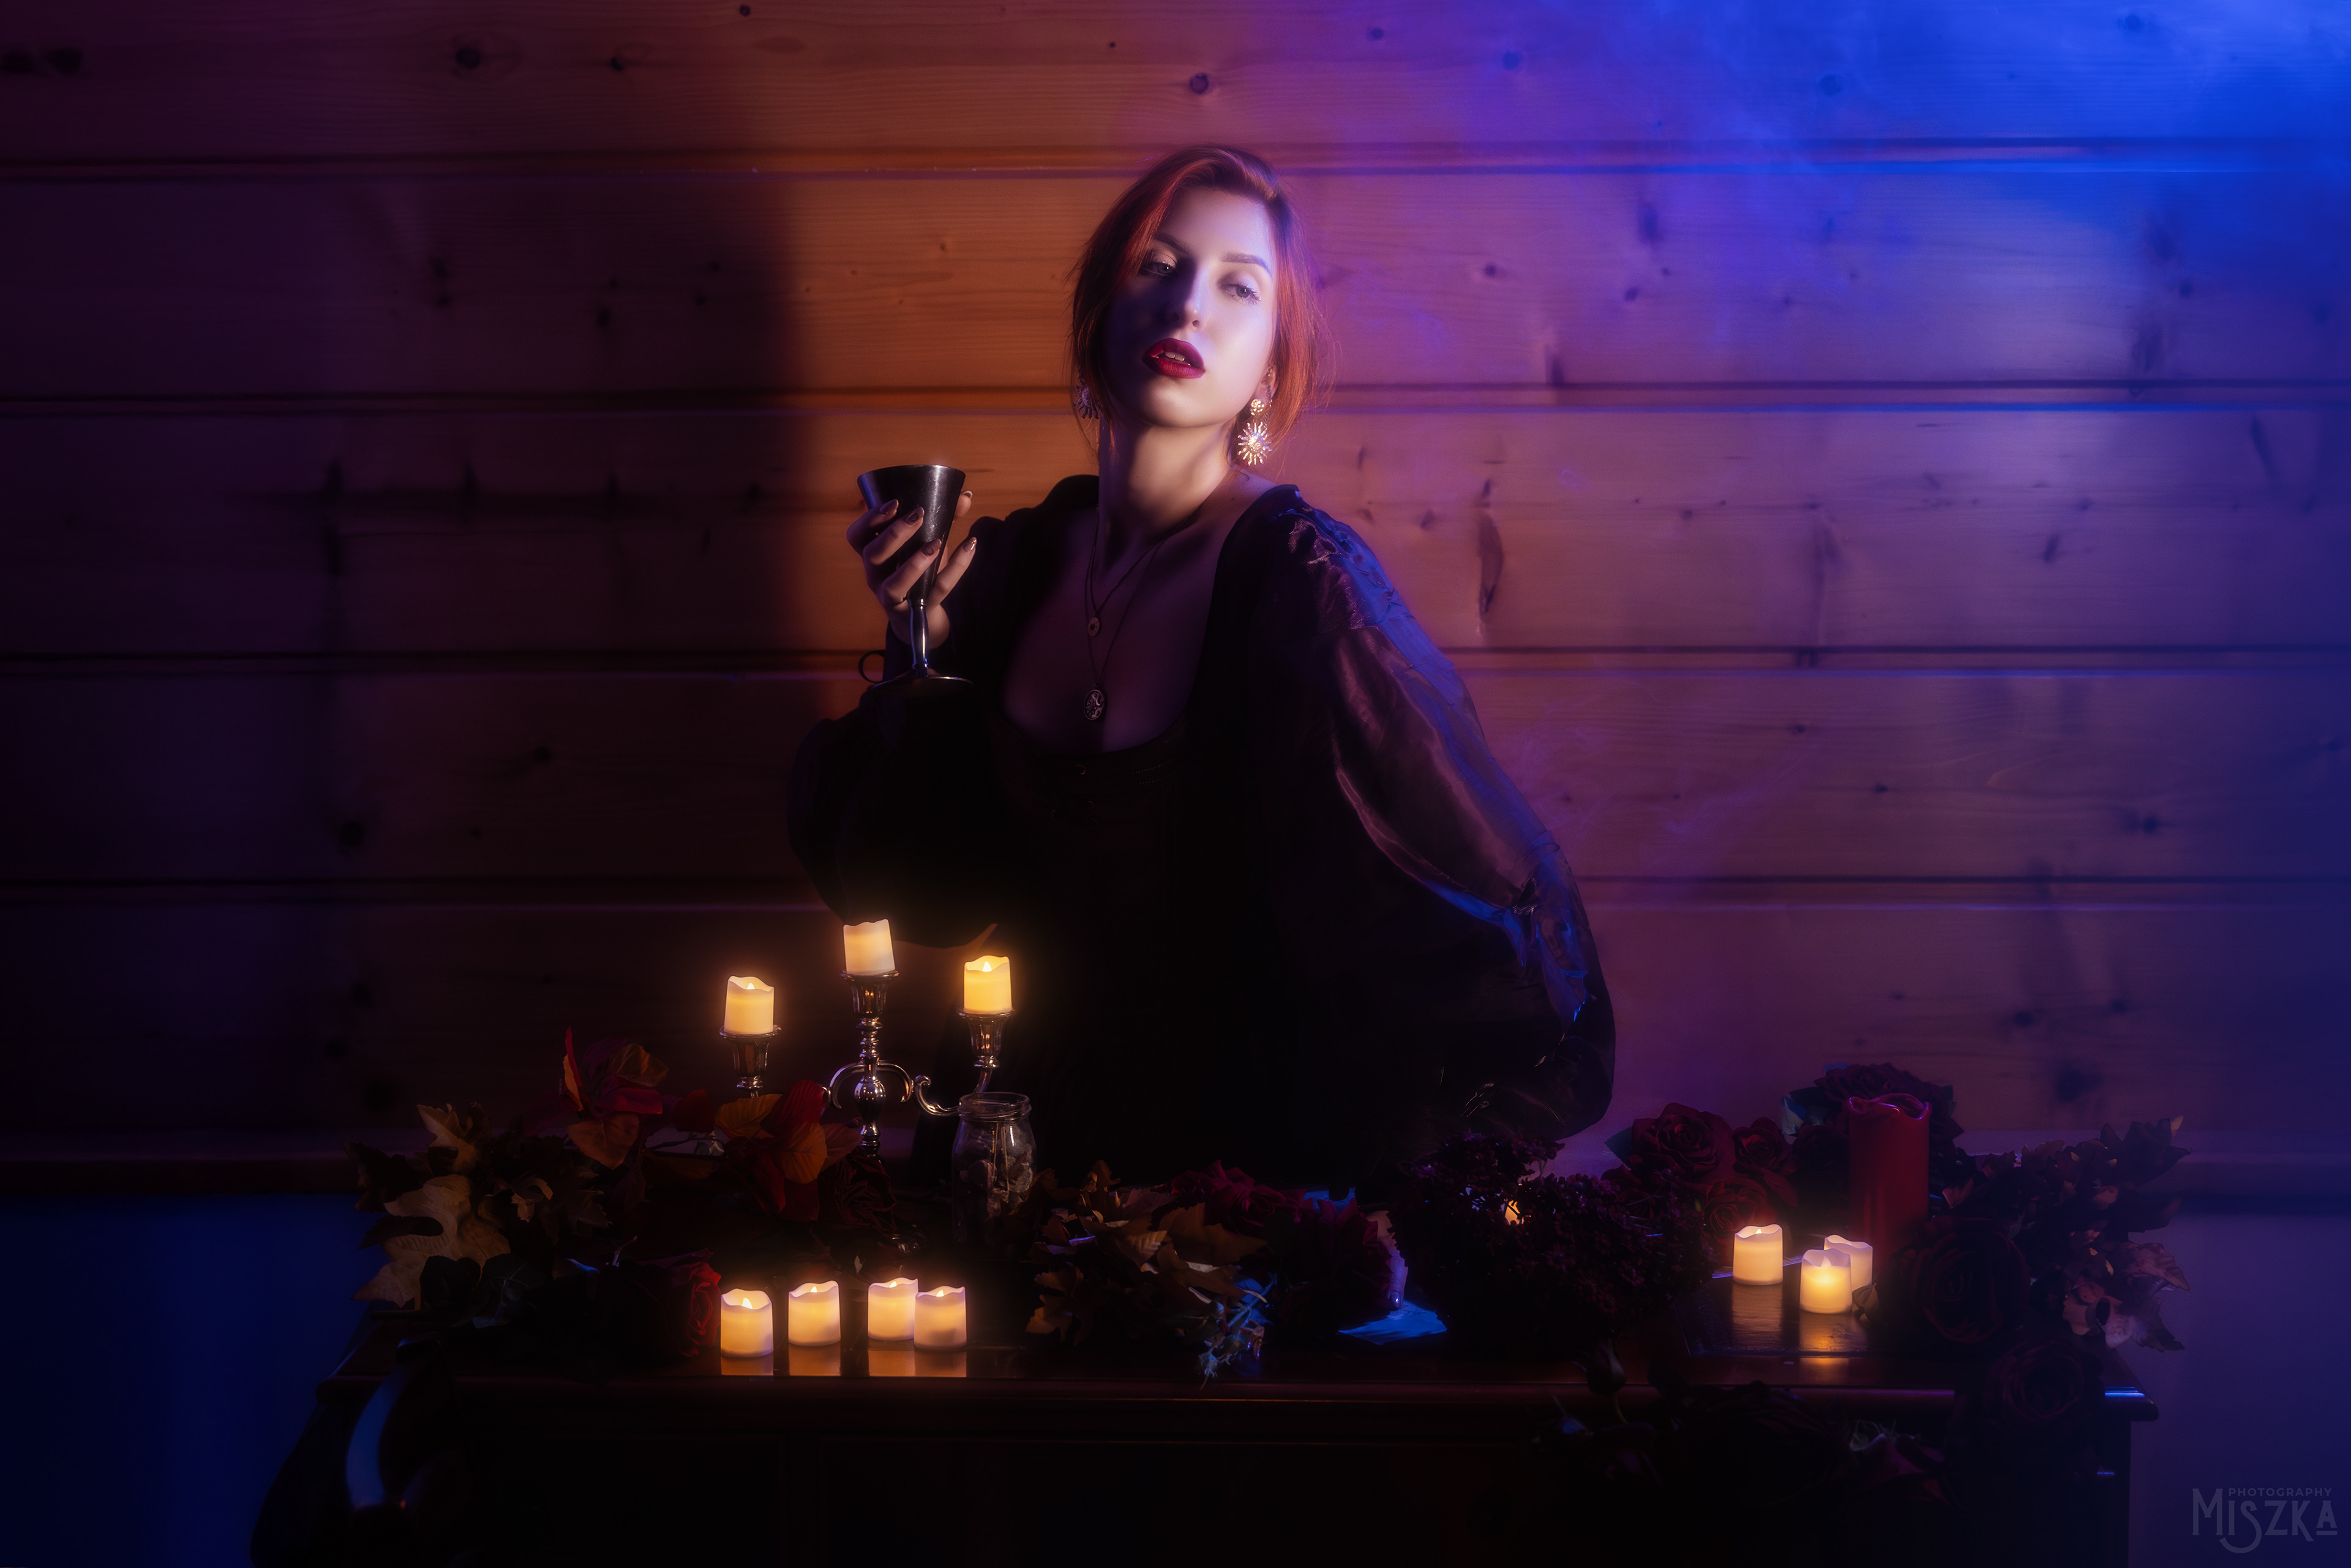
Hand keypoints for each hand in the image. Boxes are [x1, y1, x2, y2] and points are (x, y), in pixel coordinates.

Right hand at [846, 488, 977, 650]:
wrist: (922, 615)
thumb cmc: (918, 571)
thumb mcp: (924, 543)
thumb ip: (943, 517)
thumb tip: (965, 495)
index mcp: (872, 555)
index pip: (856, 536)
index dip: (870, 518)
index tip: (894, 502)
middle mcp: (875, 576)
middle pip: (872, 555)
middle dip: (894, 533)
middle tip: (918, 515)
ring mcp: (892, 597)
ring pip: (893, 584)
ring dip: (915, 562)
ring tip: (937, 542)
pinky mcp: (916, 611)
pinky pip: (934, 592)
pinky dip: (955, 569)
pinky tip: (969, 547)